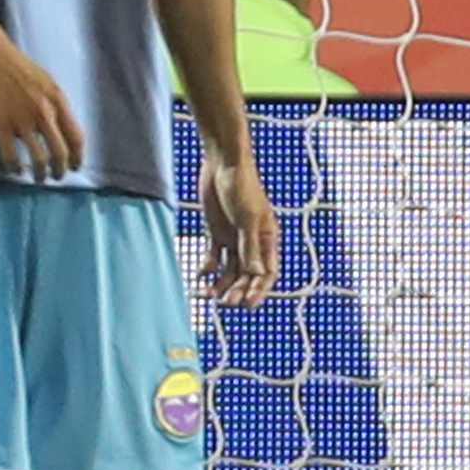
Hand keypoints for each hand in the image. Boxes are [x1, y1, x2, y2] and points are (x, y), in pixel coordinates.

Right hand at [0, 19, 85, 184]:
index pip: (77, 136)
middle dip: (61, 169)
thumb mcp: (47, 83)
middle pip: (60, 151)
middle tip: (58, 177)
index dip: (78, 156)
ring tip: (39, 178)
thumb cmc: (19, 68)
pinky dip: (15, 167)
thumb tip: (62, 130)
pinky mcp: (0, 123)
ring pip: (38, 157)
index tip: (76, 166)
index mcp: (59, 101)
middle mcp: (44, 112)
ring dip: (41, 173)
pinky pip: (10, 154)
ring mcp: (22, 118)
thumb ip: (55, 106)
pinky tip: (16, 170)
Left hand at [197, 150, 281, 304]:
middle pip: (248, 274)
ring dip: (222, 283)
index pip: (267, 271)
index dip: (260, 289)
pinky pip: (214, 256)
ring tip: (211, 295)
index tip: (249, 304)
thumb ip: (250, 247)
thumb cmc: (242, 187)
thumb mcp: (246, 219)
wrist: (223, 164)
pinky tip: (201, 275)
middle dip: (239, 289)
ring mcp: (234, 238)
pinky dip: (209, 267)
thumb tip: (257, 274)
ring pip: (230, 268)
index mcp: (267, 238)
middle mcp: (252, 242)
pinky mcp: (217, 232)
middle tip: (227, 303)